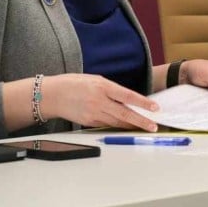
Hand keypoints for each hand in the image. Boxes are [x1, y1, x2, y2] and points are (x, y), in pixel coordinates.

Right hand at [43, 73, 159, 130]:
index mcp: (103, 86)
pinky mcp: (89, 122)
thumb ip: (110, 89)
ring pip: (117, 122)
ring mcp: (94, 113)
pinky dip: (117, 125)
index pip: (128, 96)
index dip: (143, 103)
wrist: (52, 95)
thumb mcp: (95, 79)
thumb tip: (125, 98)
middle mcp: (99, 101)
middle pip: (125, 114)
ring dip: (131, 125)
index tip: (155, 108)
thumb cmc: (73, 83)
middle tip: (153, 126)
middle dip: (141, 121)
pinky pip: (107, 124)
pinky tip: (126, 127)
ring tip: (144, 127)